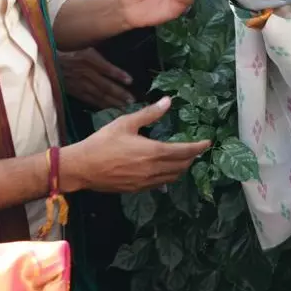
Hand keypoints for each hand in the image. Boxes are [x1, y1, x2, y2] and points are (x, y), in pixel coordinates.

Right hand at [61, 48, 135, 108]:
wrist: (51, 63)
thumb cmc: (73, 54)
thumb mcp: (87, 50)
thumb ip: (101, 57)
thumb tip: (120, 64)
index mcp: (88, 58)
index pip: (106, 67)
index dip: (118, 74)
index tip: (130, 80)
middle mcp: (85, 71)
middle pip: (104, 84)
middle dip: (119, 93)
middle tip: (132, 99)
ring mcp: (80, 83)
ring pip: (99, 94)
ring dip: (113, 101)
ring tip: (125, 106)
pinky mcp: (76, 92)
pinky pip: (91, 100)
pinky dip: (101, 104)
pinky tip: (111, 108)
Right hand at [65, 97, 209, 191]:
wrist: (82, 167)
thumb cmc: (102, 142)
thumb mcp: (126, 123)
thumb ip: (149, 114)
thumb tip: (168, 101)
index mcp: (153, 152)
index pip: (184, 151)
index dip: (198, 147)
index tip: (207, 143)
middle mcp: (153, 170)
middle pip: (181, 166)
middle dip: (192, 158)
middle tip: (196, 149)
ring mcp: (146, 182)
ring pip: (172, 177)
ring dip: (181, 168)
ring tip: (184, 159)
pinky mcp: (137, 189)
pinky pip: (160, 184)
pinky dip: (168, 177)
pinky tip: (165, 171)